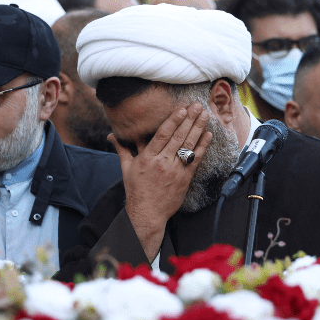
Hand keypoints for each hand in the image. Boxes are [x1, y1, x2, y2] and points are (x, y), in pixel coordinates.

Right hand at [108, 103, 211, 261]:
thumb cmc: (136, 190)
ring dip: (198, 129)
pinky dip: (202, 147)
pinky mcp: (184, 179)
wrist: (147, 213)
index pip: (162, 135)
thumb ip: (122, 149)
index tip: (182, 109)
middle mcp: (162, 163)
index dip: (173, 121)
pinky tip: (208, 135)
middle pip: (178, 137)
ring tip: (205, 115)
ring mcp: (175, 171)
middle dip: (189, 120)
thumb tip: (111, 136)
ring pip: (188, 146)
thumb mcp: (126, 168)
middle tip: (198, 105)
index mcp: (147, 158)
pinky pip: (195, 160)